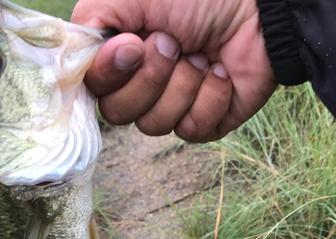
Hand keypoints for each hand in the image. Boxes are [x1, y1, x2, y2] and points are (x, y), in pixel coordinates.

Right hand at [72, 0, 276, 141]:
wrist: (260, 7)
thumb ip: (92, 20)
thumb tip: (75, 54)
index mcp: (122, 60)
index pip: (96, 91)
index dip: (111, 75)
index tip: (134, 45)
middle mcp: (142, 88)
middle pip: (120, 114)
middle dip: (151, 76)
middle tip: (176, 44)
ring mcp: (173, 108)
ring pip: (155, 125)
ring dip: (183, 83)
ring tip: (202, 56)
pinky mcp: (204, 122)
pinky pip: (191, 130)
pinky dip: (210, 97)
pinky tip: (221, 73)